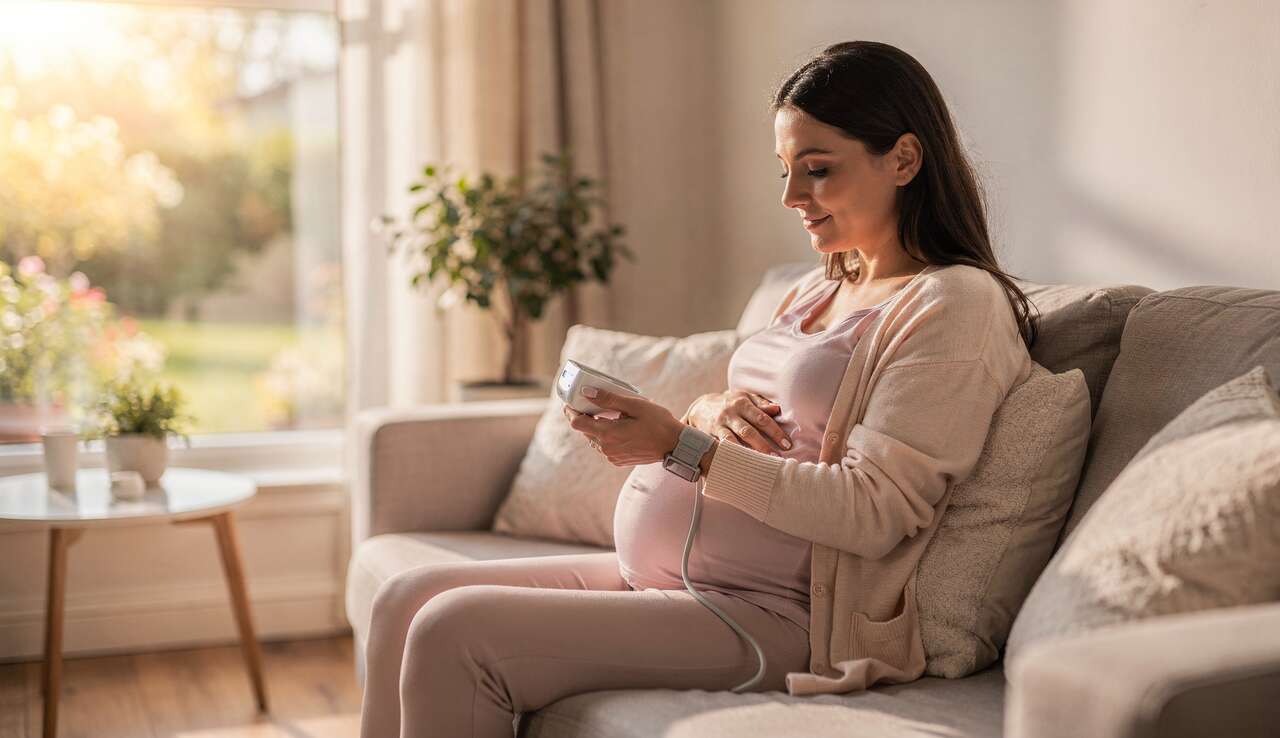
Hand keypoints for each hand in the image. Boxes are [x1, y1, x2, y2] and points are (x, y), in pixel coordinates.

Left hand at [562, 387, 683, 466]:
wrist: (674, 445)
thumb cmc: (658, 422)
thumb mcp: (634, 405)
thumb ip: (609, 399)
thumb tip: (586, 392)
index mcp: (608, 433)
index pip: (576, 423)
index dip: (571, 411)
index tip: (572, 402)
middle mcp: (606, 448)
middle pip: (584, 431)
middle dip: (584, 417)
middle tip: (590, 402)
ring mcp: (612, 456)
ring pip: (593, 439)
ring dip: (595, 426)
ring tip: (605, 413)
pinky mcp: (618, 460)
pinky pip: (604, 446)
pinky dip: (605, 436)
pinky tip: (616, 426)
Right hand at [683, 389, 791, 455]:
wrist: (701, 407)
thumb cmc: (731, 403)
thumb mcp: (745, 398)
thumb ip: (761, 404)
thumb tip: (777, 409)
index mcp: (742, 403)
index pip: (762, 418)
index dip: (775, 431)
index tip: (787, 444)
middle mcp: (730, 413)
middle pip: (749, 431)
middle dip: (764, 445)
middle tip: (777, 458)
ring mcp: (719, 425)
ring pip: (733, 441)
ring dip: (746, 453)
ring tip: (759, 464)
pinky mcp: (710, 435)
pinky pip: (720, 446)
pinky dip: (729, 454)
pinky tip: (739, 464)